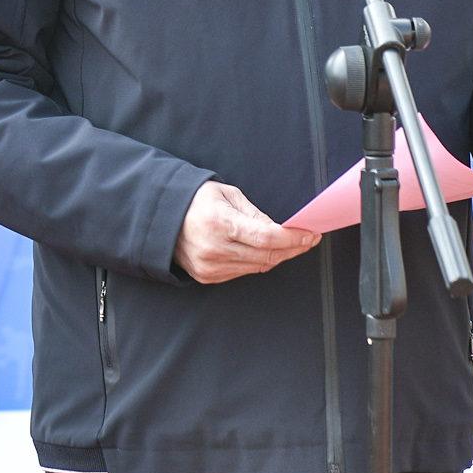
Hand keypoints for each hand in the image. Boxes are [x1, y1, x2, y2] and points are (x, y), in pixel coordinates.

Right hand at [175, 180, 318, 283]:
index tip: (309, 234)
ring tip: (291, 245)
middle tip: (308, 239)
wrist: (163, 218)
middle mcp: (214, 248)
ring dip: (279, 257)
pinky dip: (259, 263)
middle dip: (293, 248)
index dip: (293, 238)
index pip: (267, 237)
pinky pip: (243, 272)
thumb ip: (256, 214)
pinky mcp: (208, 277)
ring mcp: (210, 266)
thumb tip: (282, 229)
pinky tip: (267, 253)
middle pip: (267, 256)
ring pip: (258, 267)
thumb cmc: (195, 201)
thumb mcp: (227, 195)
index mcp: (219, 222)